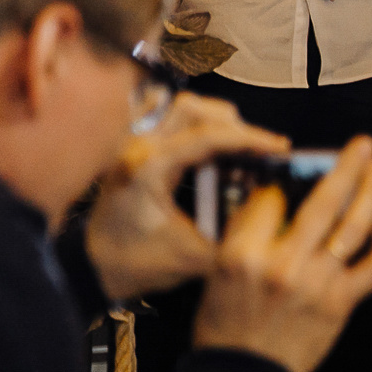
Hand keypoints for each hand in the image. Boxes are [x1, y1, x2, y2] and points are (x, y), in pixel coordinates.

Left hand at [82, 96, 289, 302]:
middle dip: (234, 125)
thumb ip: (238, 235)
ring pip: (175, 103)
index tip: (280, 147)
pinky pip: (154, 110)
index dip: (251, 139)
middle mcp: (135, 147)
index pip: (209, 137)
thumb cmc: (138, 264)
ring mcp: (126, 142)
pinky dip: (182, 114)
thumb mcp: (197, 258)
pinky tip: (199, 133)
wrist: (92, 268)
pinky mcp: (125, 145)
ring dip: (210, 117)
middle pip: (193, 109)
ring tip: (232, 142)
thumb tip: (274, 213)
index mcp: (150, 169)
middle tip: (257, 148)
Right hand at [192, 135, 371, 371]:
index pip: (272, 198)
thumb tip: (274, 199)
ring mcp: (316, 282)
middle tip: (364, 143)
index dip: (284, 181)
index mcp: (242, 254)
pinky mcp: (341, 302)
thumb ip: (246, 235)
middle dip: (347, 165)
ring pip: (354, 226)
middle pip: (322, 201)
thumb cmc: (224, 326)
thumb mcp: (217, 273)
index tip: (293, 174)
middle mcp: (282, 263)